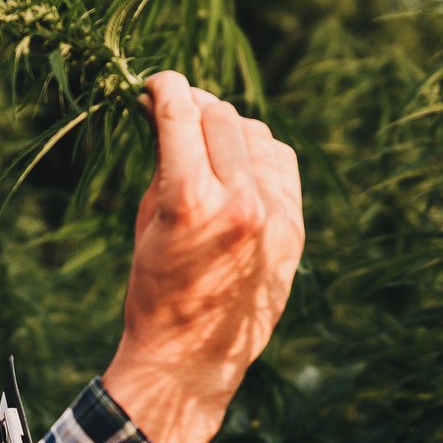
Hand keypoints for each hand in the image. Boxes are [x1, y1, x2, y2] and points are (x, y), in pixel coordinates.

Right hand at [101, 71, 303, 442]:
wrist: (190, 358)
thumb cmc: (154, 289)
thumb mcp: (146, 220)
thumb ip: (163, 162)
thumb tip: (170, 112)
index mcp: (192, 201)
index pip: (182, 113)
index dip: (165, 87)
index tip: (154, 83)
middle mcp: (241, 203)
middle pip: (221, 117)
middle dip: (194, 106)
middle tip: (175, 109)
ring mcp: (275, 217)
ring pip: (256, 135)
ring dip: (227, 127)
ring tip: (205, 140)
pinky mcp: (295, 230)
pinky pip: (281, 164)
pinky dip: (258, 153)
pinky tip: (237, 163)